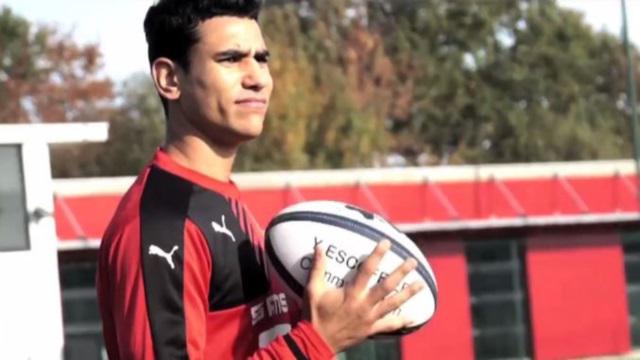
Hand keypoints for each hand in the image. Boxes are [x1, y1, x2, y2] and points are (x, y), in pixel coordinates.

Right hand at [302, 240, 423, 352]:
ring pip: (393, 304)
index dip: (378, 255)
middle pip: (387, 286)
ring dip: (408, 294)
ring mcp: (370, 318)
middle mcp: (364, 304)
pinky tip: (415, 317)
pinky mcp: (371, 330)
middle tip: (413, 262)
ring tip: (421, 284)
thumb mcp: (313, 289)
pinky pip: (389, 325)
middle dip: (401, 273)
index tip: (387, 243)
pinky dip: (402, 321)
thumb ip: (318, 268)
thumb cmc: (314, 314)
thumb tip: (319, 246)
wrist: (317, 341)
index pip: (368, 270)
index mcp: (352, 293)